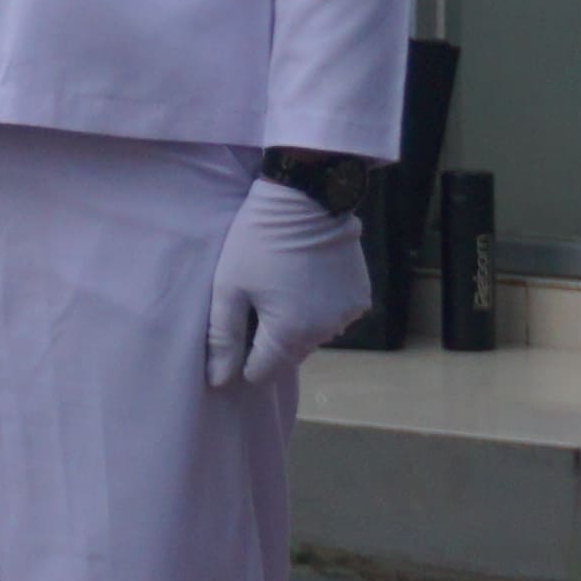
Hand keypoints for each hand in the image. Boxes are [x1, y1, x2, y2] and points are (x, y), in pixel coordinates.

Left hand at [207, 175, 375, 385]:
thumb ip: (223, 338)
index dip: (242, 360)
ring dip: (294, 325)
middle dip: (268, 341)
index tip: (232, 334)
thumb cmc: (258, 242)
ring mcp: (348, 314)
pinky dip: (316, 307)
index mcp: (291, 334)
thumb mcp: (229, 288)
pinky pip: (332, 316)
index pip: (262, 372)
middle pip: (287, 355)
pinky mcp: (361, 296)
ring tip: (276, 289)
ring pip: (312, 336)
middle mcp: (326, 332)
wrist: (307, 199)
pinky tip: (301, 281)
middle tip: (251, 304)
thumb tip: (219, 381)